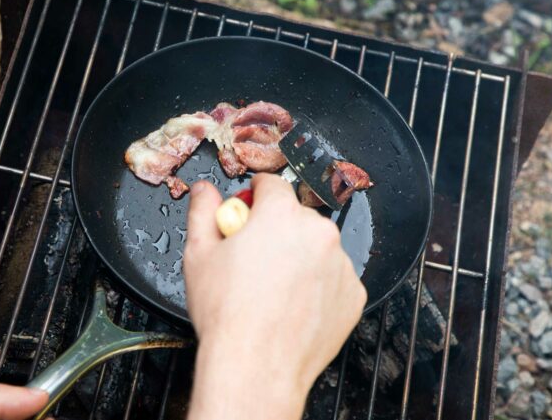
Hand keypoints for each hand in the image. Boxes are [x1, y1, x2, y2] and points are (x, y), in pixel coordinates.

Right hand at [183, 173, 366, 419]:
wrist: (255, 368)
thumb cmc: (227, 314)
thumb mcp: (199, 254)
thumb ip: (202, 211)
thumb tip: (204, 191)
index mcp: (281, 215)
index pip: (271, 184)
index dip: (253, 196)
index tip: (247, 211)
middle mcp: (318, 234)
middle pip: (296, 216)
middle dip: (276, 229)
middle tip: (252, 259)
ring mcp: (341, 265)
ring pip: (316, 247)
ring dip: (298, 257)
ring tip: (271, 288)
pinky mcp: (352, 295)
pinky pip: (333, 278)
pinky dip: (316, 286)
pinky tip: (291, 305)